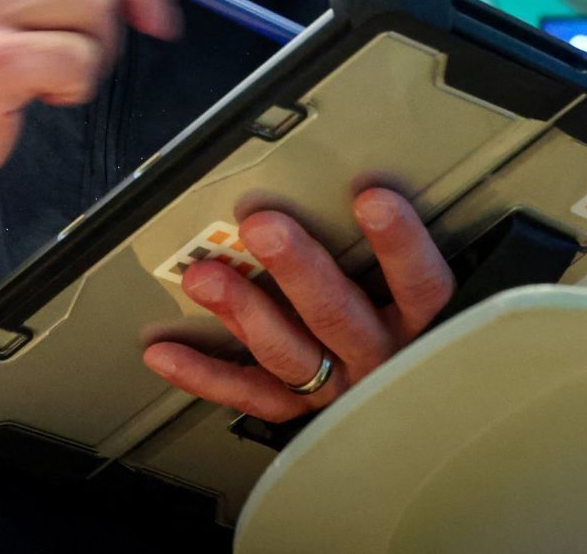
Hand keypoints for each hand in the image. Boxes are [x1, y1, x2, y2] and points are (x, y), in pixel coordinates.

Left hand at [141, 188, 454, 421]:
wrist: (416, 402)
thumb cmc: (406, 315)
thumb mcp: (419, 284)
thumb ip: (396, 244)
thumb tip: (364, 179)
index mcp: (419, 324)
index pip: (420, 284)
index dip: (400, 244)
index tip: (371, 198)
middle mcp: (379, 358)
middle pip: (339, 315)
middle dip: (297, 269)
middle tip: (263, 227)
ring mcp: (337, 386)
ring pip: (289, 353)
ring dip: (243, 311)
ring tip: (205, 278)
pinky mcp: (299, 406)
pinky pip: (249, 393)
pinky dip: (203, 374)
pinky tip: (166, 351)